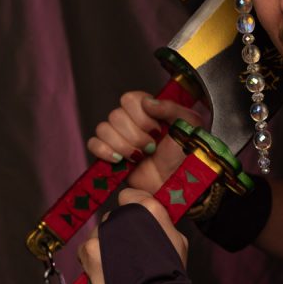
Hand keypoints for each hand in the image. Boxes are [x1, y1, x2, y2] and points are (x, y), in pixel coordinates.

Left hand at [77, 188, 188, 283]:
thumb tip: (150, 219)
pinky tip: (105, 271)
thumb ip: (159, 223)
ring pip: (99, 234)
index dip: (131, 209)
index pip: (127, 195)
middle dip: (118, 232)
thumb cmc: (171, 272)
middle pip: (112, 217)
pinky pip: (85, 249)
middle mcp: (123, 215)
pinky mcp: (90, 250)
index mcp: (147, 207)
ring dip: (105, 246)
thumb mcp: (177, 239)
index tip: (134, 224)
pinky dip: (91, 259)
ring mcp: (104, 232)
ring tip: (118, 266)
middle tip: (129, 252)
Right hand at [87, 90, 207, 193]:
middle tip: (152, 147)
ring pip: (103, 129)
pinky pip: (93, 144)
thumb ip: (170, 107)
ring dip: (123, 145)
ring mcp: (120, 138)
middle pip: (115, 115)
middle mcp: (132, 122)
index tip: (157, 129)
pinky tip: (120, 159)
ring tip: (140, 156)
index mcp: (148, 110)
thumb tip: (147, 102)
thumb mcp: (189, 124)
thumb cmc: (187, 155)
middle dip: (135, 135)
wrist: (179, 184)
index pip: (129, 99)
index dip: (140, 115)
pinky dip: (104, 151)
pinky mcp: (111, 155)